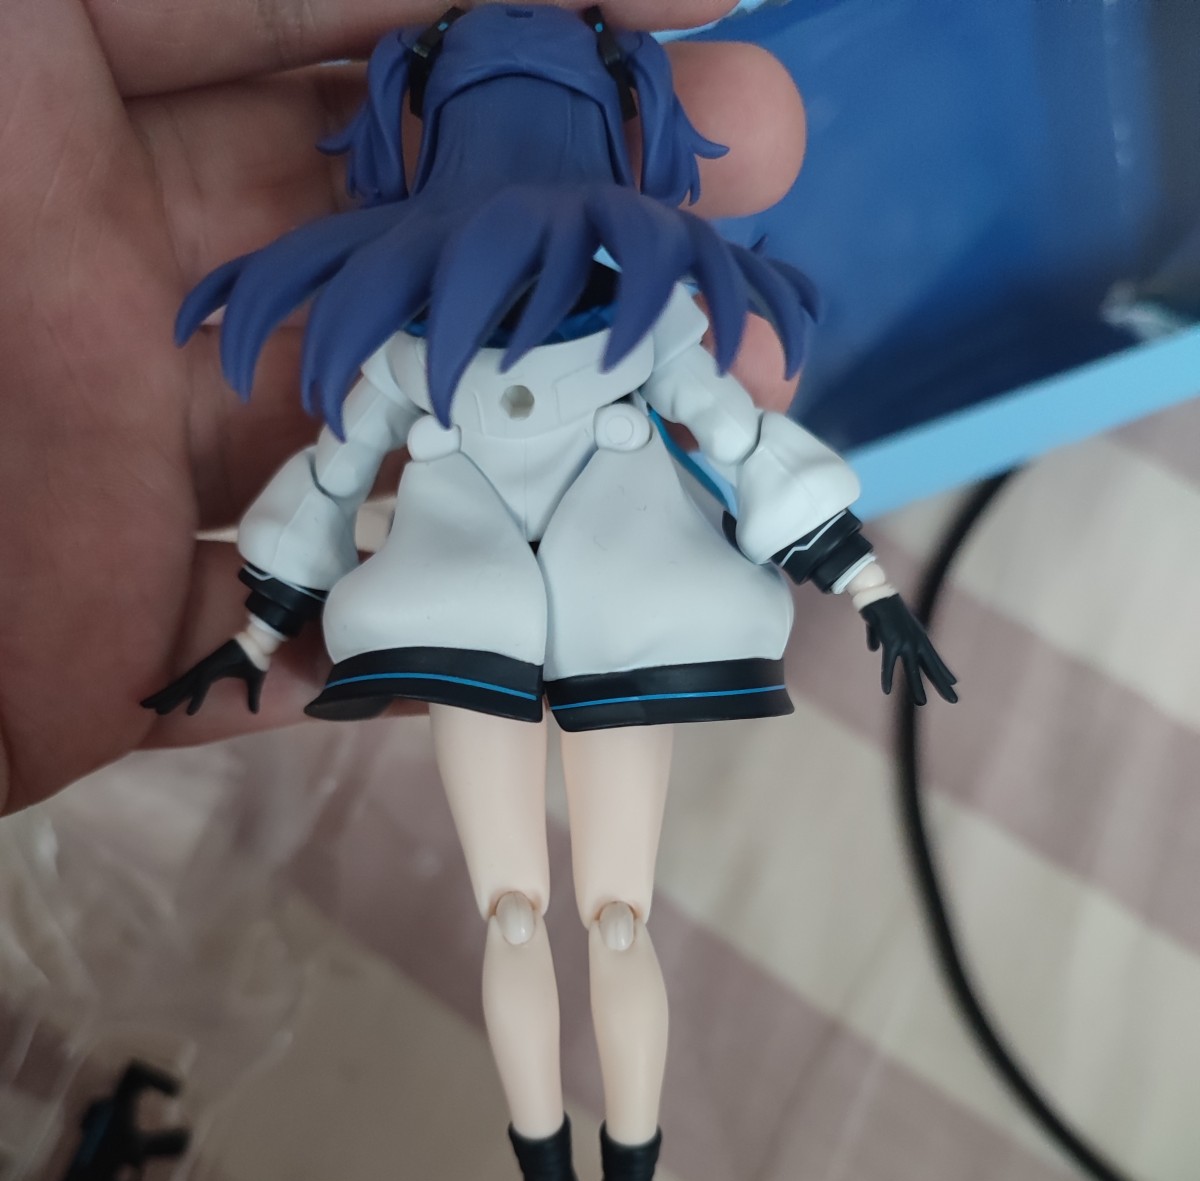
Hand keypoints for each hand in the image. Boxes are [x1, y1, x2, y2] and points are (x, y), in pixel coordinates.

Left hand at [0, 0, 803, 810]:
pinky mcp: (131, 633)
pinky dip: (439, 617)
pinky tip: (601, 573)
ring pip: (393, 443)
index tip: (696, 6)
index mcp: (67, 113)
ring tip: (732, 390)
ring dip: (563, 426)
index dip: (520, 11)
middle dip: (583, 211)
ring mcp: (135, 468)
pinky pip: (308, 628)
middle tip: (756, 182)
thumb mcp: (19, 25)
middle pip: (401, 248)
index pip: (339, 42)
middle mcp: (119, 284)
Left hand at [141, 638, 265, 716]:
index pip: (185, 688)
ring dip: (169, 698)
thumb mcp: (254, 684)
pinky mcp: (213, 667)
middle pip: (178, 687)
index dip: (172, 697)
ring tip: (153, 709)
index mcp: (208, 674)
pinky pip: (202, 686)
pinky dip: (195, 698)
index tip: (160, 708)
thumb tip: (254, 712)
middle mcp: (203, 671)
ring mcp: (206, 669)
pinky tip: (189, 710)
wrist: (261, 644)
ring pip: (183, 687)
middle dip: (160, 697)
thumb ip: (252, 697)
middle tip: (143, 705)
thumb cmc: (255, 660)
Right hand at [860, 594, 957, 705]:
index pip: (934, 659)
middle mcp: (916, 641)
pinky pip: (888, 663)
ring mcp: (906, 641)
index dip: (943, 671)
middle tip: (955, 700)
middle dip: (942, 685)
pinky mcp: (891, 641)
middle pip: (932, 667)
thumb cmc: (881, 608)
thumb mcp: (884, 627)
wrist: (876, 593)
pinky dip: (887, 677)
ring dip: (916, 687)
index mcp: (919, 637)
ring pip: (912, 669)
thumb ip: (880, 639)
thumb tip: (874, 648)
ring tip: (921, 703)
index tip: (954, 683)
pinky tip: (886, 691)